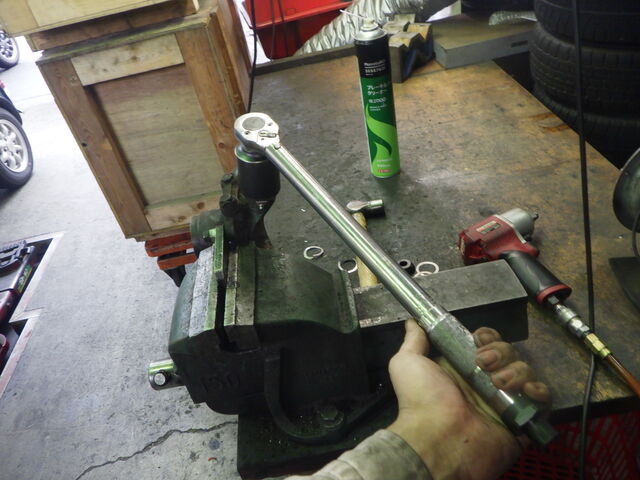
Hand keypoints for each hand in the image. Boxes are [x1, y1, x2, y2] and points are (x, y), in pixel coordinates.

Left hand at [387, 321, 549, 479]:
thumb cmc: (421, 400)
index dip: (488, 337)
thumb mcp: (407, 363)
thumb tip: (412, 322)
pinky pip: (542, 401)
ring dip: (516, 371)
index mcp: (462, 369)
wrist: (437, 439)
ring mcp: (505, 403)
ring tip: (499, 383)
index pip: (487, 344)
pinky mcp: (522, 421)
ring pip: (525, 372)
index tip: (479, 339)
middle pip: (509, 354)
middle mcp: (485, 384)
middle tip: (484, 363)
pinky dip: (539, 392)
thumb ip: (414, 341)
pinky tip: (526, 391)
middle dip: (501, 352)